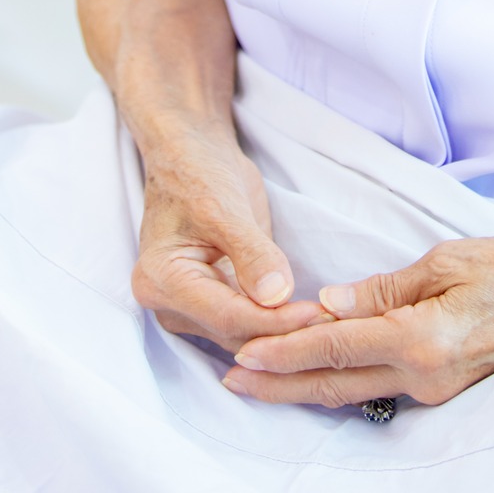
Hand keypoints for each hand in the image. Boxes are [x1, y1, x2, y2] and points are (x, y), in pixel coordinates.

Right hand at [131, 115, 329, 353]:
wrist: (191, 156)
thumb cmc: (199, 173)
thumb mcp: (226, 207)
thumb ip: (252, 253)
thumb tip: (277, 296)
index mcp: (161, 280)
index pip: (227, 317)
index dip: (274, 321)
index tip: (317, 313)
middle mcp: (166, 304)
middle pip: (233, 334)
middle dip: (282, 330)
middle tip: (332, 320)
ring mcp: (186, 309)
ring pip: (241, 336)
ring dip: (281, 330)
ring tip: (326, 318)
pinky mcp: (208, 304)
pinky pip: (244, 324)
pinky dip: (273, 321)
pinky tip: (305, 314)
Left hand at [224, 229, 493, 409]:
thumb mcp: (446, 262)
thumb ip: (385, 289)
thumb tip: (330, 305)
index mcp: (419, 340)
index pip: (334, 347)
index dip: (284, 351)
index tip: (242, 352)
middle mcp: (423, 376)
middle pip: (335, 384)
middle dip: (280, 383)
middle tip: (232, 381)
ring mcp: (437, 390)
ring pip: (356, 391)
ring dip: (307, 385)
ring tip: (264, 379)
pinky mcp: (448, 389)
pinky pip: (383, 388)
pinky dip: (345, 381)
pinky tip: (323, 374)